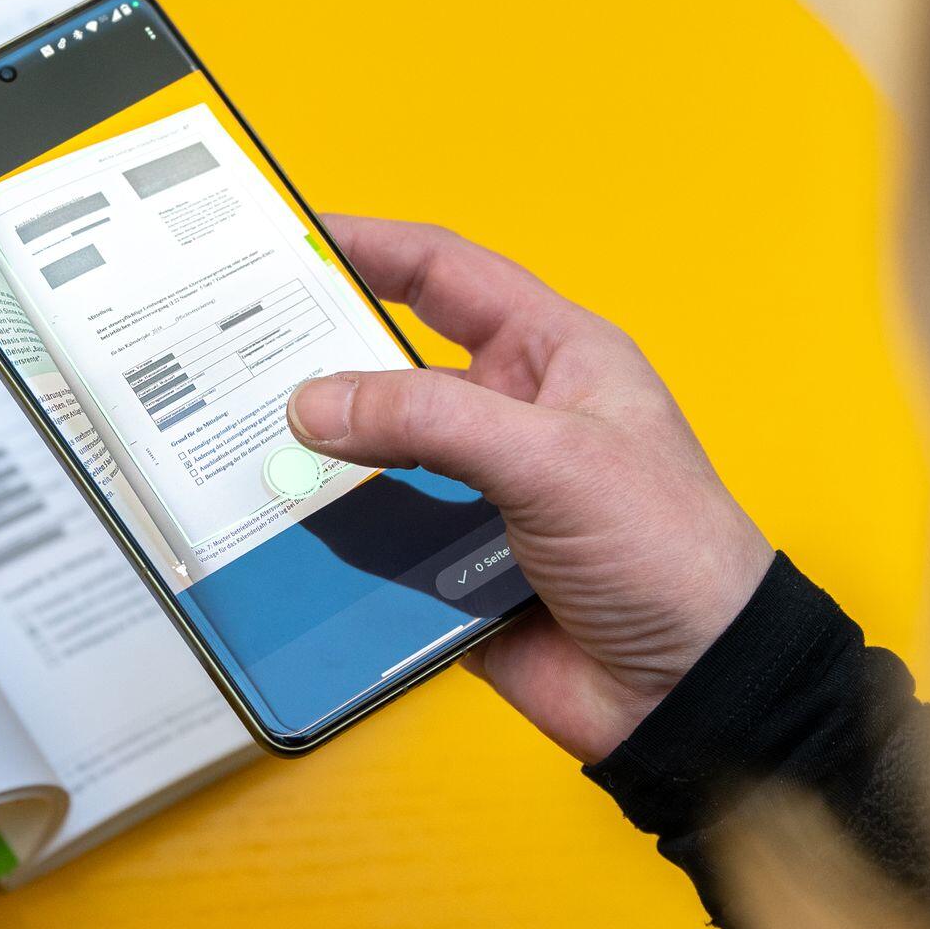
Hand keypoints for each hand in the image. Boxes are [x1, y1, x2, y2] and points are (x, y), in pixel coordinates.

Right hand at [289, 216, 772, 762]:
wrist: (694, 692)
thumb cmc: (670, 552)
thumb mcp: (554, 459)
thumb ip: (433, 420)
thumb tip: (318, 403)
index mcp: (552, 356)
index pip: (443, 274)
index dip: (368, 246)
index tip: (288, 236)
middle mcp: (510, 416)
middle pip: (393, 367)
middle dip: (320, 361)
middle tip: (235, 353)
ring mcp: (480, 495)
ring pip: (375, 461)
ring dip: (319, 462)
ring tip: (238, 450)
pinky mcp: (455, 570)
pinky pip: (376, 545)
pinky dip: (334, 544)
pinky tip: (282, 538)